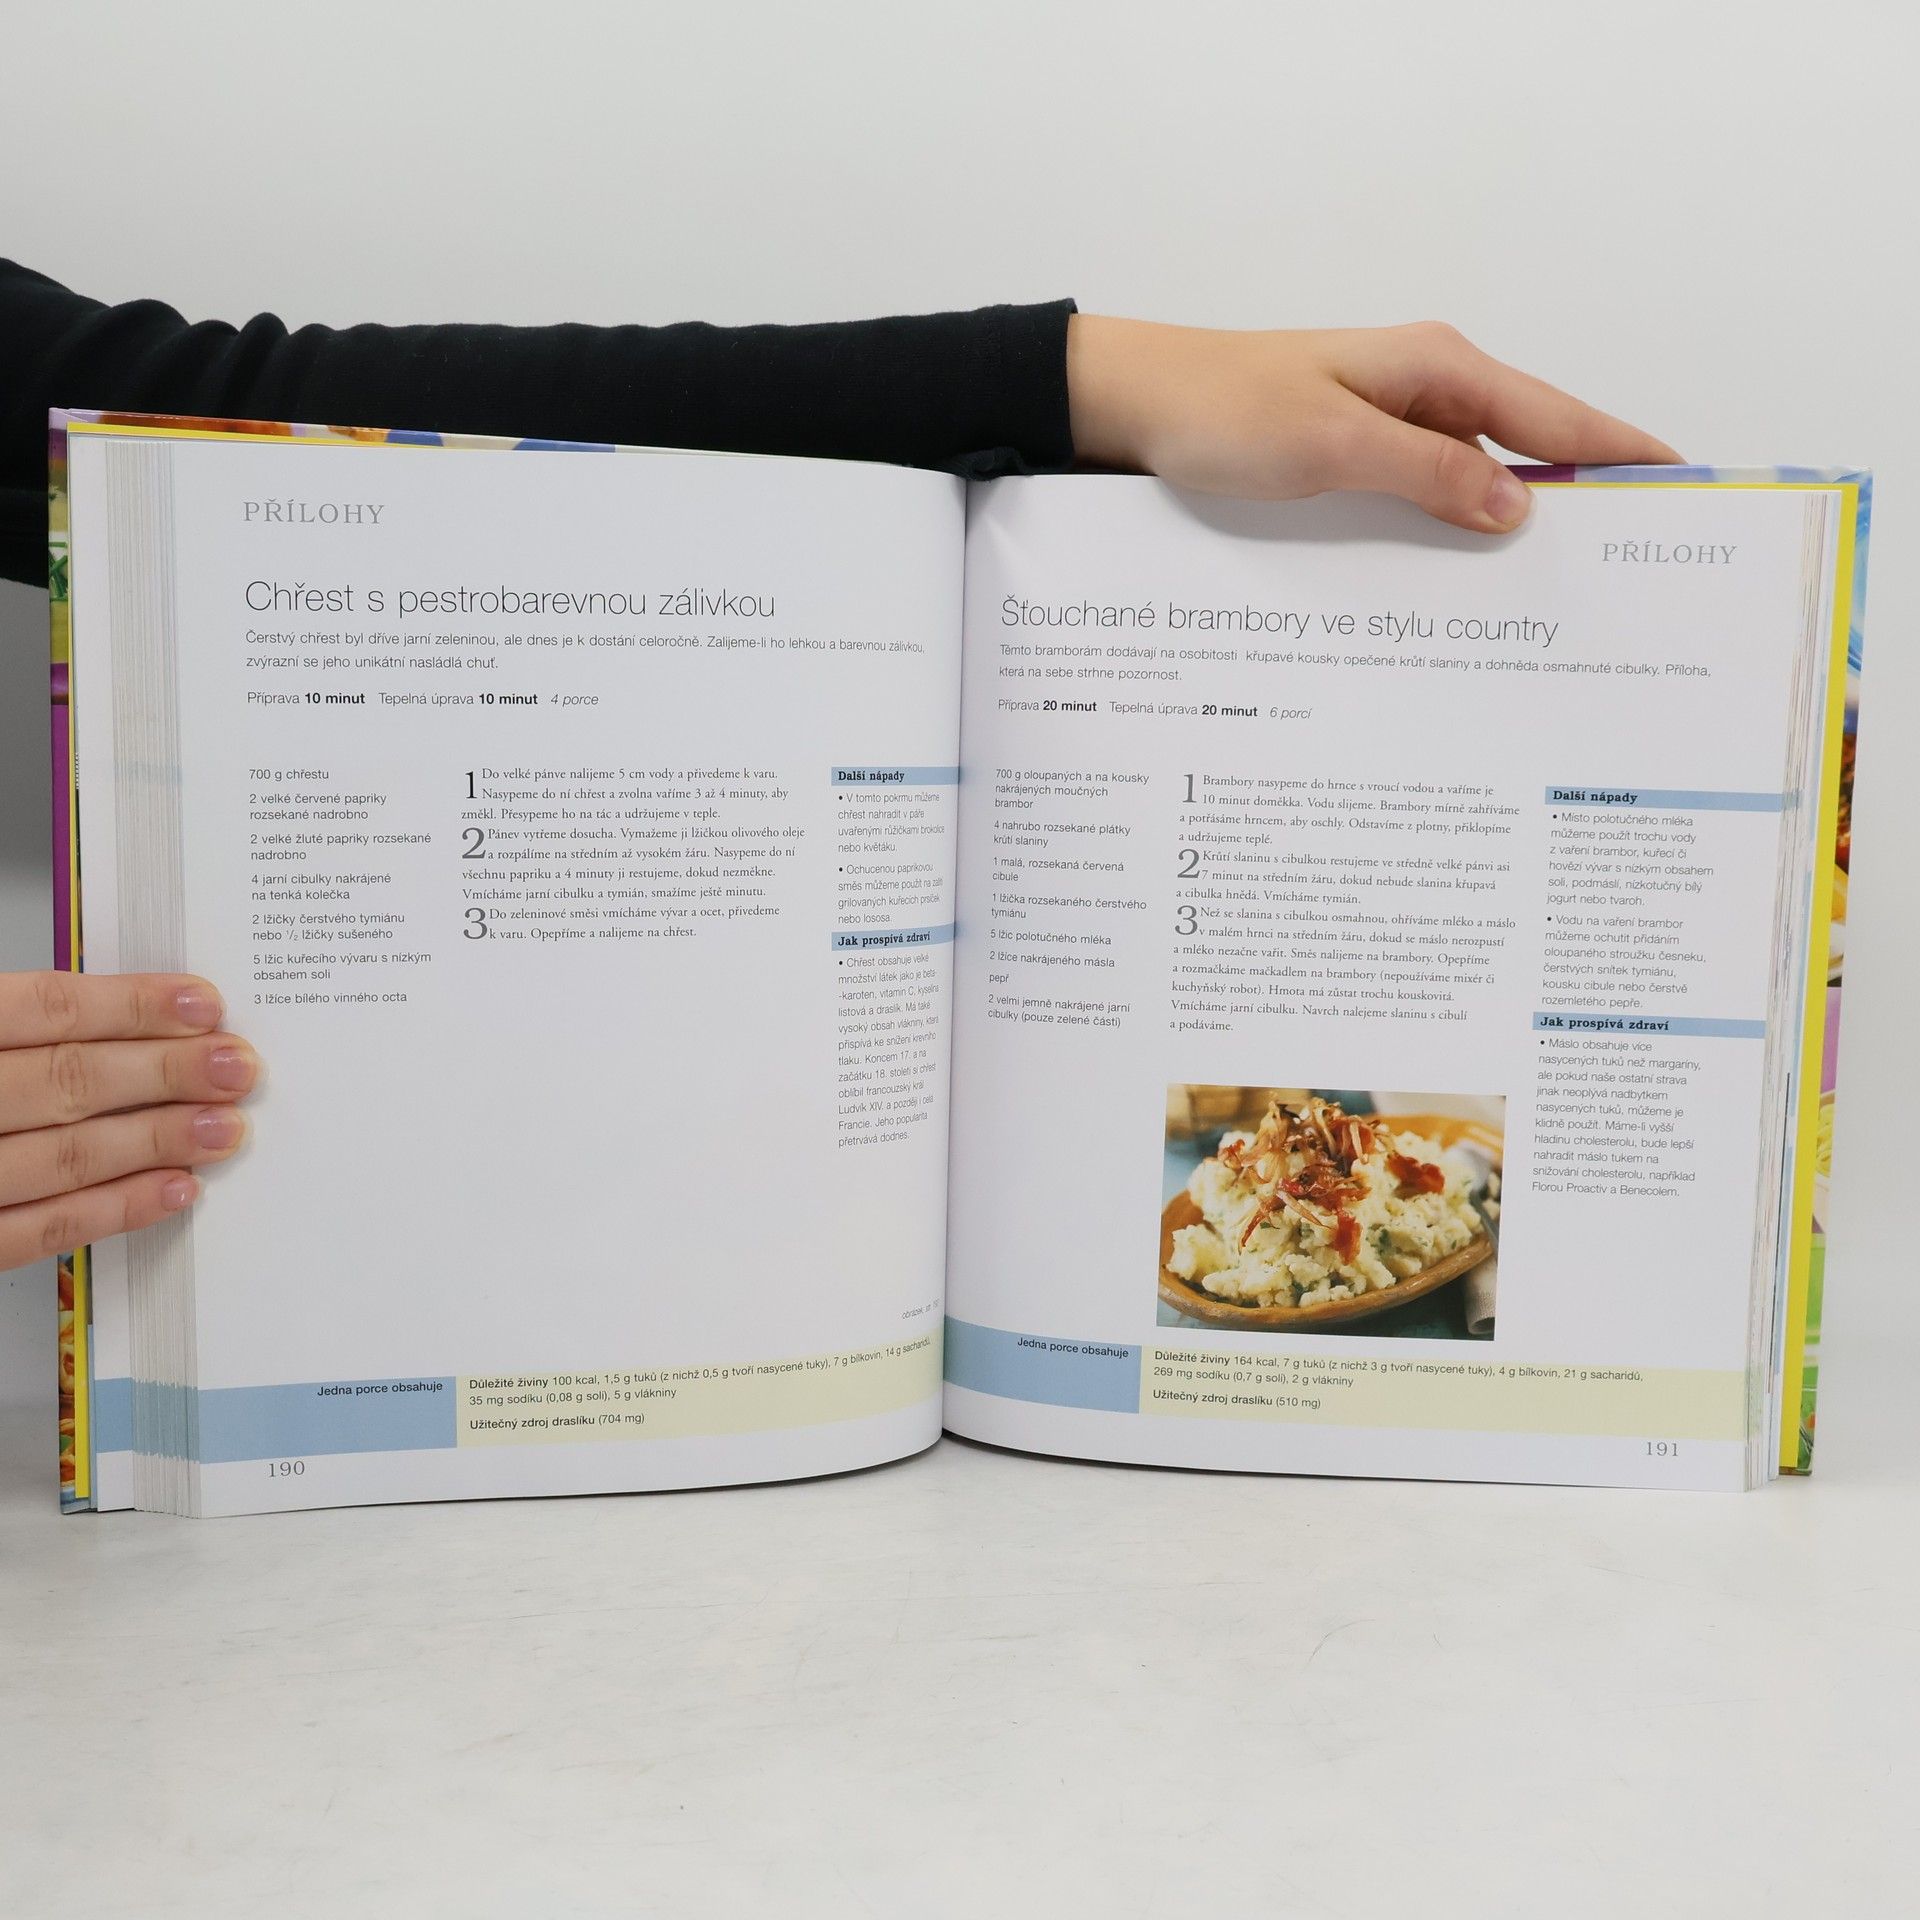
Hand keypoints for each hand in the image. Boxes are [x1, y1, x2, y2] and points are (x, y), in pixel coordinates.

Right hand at [0, 973, 257, 1272]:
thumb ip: (18, 1022)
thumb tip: (127, 1014)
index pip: (43, 1008)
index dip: (131, 1005)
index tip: (203, 1005)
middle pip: (65, 1081)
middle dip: (165, 1073)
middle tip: (236, 1067)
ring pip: (63, 1156)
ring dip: (157, 1140)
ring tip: (224, 1128)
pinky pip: (40, 1230)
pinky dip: (114, 1209)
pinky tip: (175, 1189)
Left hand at [1066, 315, 1679, 532]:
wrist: (1135, 403)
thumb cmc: (1222, 410)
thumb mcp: (1332, 446)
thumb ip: (1427, 473)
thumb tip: (1519, 506)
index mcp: (1436, 369)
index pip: (1556, 417)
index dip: (1623, 455)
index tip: (1686, 490)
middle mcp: (1426, 389)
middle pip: (1531, 450)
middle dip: (1584, 502)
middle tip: (1635, 568)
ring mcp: (1393, 424)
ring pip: (1479, 480)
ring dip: (1514, 528)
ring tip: (1566, 591)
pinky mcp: (1359, 455)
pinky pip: (1429, 496)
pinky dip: (1455, 531)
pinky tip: (1466, 580)